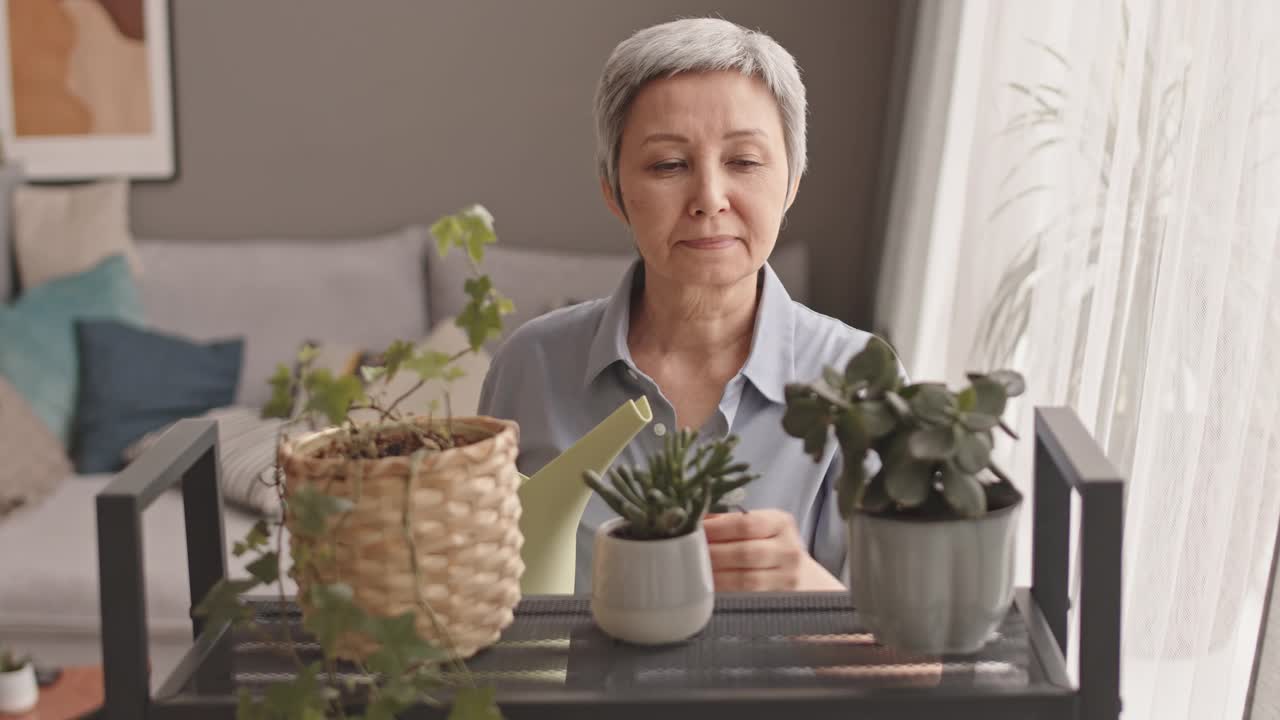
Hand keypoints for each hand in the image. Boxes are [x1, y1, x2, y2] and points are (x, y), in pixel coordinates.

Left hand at [703, 510, 843, 590]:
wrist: (803, 577)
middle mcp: (789, 550)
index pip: (746, 524)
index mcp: (781, 523)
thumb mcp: (759, 526)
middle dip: (712, 554)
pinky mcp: (780, 601)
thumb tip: (690, 517)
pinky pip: (747, 599)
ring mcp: (788, 578)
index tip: (693, 530)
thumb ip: (728, 521)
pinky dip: (725, 594)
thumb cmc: (769, 546)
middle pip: (744, 553)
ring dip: (715, 577)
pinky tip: (708, 590)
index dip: (716, 528)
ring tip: (693, 572)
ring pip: (745, 580)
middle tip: (687, 553)